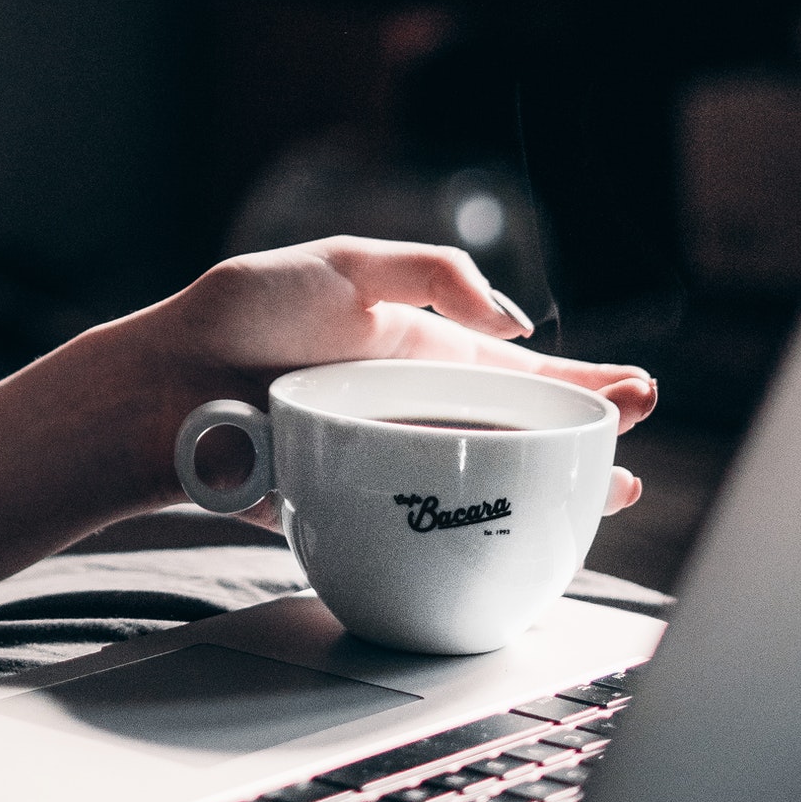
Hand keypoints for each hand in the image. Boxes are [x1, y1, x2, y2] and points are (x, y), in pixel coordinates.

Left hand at [145, 237, 653, 517]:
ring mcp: (386, 459)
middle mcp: (411, 408)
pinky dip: (480, 533)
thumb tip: (513, 323)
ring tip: (611, 491)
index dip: (578, 380)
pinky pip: (429, 524)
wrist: (161, 386)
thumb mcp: (345, 263)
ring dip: (550, 488)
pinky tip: (520, 538)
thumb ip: (432, 273)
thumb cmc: (240, 314)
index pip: (513, 369)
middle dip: (584, 434)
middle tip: (639, 438)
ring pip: (485, 482)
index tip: (635, 391)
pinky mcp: (356, 504)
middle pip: (516, 429)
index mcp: (416, 349)